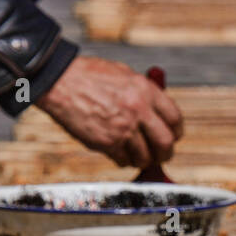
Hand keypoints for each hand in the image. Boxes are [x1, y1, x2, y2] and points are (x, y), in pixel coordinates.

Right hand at [37, 57, 182, 167]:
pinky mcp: (106, 143)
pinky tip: (118, 152)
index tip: (172, 136)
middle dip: (166, 153)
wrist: (60, 81)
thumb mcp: (124, 74)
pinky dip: (124, 160)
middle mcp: (138, 110)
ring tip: (137, 155)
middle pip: (166, 143)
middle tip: (161, 155)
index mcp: (145, 91)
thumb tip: (159, 112)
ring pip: (145, 157)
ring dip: (143, 159)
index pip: (175, 119)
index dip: (176, 131)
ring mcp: (123, 129)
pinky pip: (124, 161)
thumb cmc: (89, 76)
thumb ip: (144, 93)